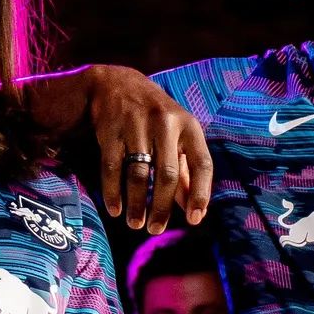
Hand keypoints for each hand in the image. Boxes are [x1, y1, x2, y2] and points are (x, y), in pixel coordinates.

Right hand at [86, 66, 212, 231]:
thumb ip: (186, 170)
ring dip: (137, 204)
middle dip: (162, 206)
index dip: (200, 194)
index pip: (202, 164)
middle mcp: (165, 124)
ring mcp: (136, 126)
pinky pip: (112, 168)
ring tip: (135, 223)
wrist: (117, 84)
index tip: (194, 220)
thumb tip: (193, 208)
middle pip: (168, 174)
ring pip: (139, 174)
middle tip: (155, 229)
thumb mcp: (178, 135)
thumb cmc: (155, 117)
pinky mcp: (111, 131)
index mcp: (189, 126)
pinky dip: (113, 192)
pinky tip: (115, 209)